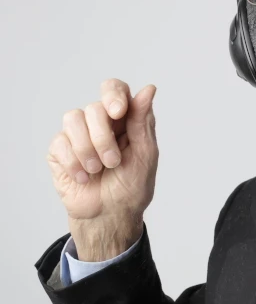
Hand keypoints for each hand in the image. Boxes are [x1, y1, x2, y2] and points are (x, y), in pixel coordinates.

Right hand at [47, 80, 157, 260]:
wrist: (109, 214)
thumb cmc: (131, 186)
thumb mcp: (145, 155)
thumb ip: (142, 122)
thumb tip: (148, 89)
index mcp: (124, 120)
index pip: (114, 89)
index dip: (113, 94)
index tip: (118, 112)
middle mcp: (99, 123)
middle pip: (93, 107)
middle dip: (103, 138)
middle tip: (113, 162)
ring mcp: (77, 135)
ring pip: (72, 119)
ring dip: (87, 149)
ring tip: (98, 170)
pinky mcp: (59, 150)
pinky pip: (59, 142)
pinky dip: (74, 162)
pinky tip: (84, 177)